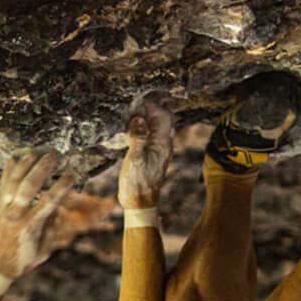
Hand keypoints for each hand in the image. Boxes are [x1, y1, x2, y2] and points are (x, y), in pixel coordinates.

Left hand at [0, 150, 79, 282]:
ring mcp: (3, 210)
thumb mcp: (42, 252)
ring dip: (25, 165)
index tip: (71, 176)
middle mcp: (14, 215)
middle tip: (53, 155)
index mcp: (29, 227)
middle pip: (29, 186)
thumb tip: (57, 211)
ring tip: (35, 151)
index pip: (48, 202)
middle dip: (42, 168)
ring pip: (13, 182)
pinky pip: (2, 185)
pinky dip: (8, 171)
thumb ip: (51, 231)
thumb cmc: (21, 262)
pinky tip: (14, 158)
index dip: (60, 187)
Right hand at [117, 96, 175, 210]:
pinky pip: (153, 136)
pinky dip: (146, 127)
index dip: (153, 105)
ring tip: (139, 109)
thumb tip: (138, 119)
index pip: (163, 117)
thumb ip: (137, 138)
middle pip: (165, 120)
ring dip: (151, 117)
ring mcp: (159, 151)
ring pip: (159, 128)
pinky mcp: (152, 156)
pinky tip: (136, 127)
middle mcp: (164, 145)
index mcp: (162, 144)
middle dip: (156, 107)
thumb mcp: (134, 159)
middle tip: (142, 98)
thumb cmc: (137, 182)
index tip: (140, 98)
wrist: (140, 203)